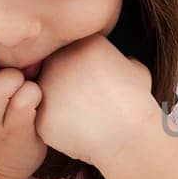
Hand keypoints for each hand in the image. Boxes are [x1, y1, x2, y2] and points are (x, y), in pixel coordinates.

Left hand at [32, 33, 159, 165]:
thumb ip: (121, 61)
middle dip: (65, 84)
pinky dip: (57, 127)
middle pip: (53, 69)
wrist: (131, 135)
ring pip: (45, 94)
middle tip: (87, 102)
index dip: (84, 70)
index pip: (73, 52)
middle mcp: (60, 59)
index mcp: (84, 43)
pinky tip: (77, 131)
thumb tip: (122, 63)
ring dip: (58, 104)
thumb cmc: (137, 104)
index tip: (97, 85)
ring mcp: (46, 86)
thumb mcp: (137, 71)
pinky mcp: (39, 114)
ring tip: (83, 118)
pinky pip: (44, 119)